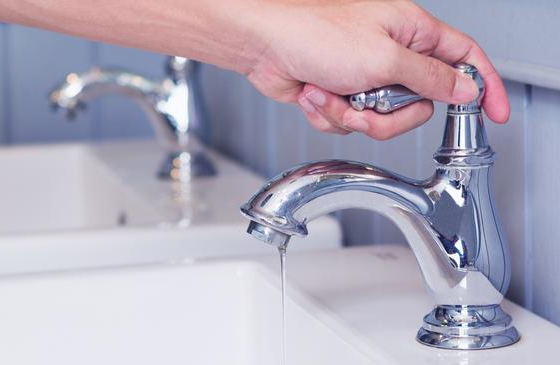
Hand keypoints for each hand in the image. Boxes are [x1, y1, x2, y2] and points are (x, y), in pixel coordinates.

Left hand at [243, 0, 508, 138]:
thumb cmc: (313, 32)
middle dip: (389, 115)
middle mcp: (390, 55)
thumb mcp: (384, 57)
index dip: (483, 86)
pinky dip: (329, 114)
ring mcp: (364, 77)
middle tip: (366, 104)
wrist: (263, 44)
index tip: (495, 112)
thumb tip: (464, 88)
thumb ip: (429, 77)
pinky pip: (350, 122)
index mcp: (411, 32)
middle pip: (419, 105)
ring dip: (352, 115)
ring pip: (382, 120)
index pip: (464, 59)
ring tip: (331, 93)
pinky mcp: (340, 95)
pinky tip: (314, 94)